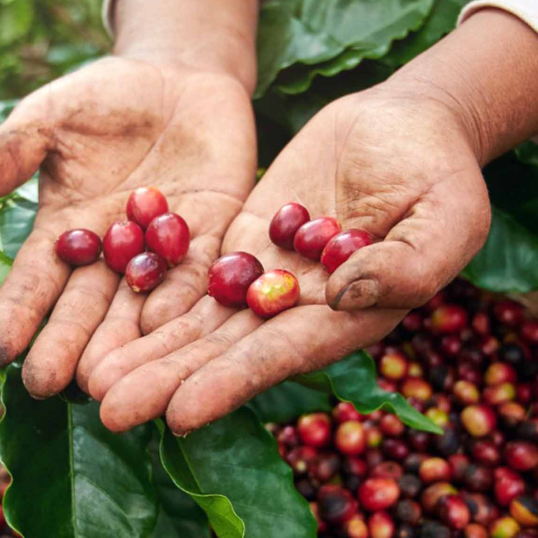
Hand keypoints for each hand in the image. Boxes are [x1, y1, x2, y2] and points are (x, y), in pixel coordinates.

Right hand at [0, 55, 257, 396]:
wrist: (179, 76)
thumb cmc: (101, 98)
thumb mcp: (47, 118)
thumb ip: (3, 156)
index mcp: (63, 234)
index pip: (33, 282)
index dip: (14, 315)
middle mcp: (109, 258)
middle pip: (85, 309)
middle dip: (65, 345)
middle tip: (47, 384)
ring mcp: (161, 254)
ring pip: (140, 308)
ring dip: (124, 345)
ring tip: (106, 381)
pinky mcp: (214, 240)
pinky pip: (199, 277)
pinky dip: (185, 303)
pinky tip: (168, 332)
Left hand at [84, 83, 492, 432]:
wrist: (407, 124)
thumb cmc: (442, 171)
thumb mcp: (447, 214)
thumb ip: (408, 262)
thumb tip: (341, 294)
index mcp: (349, 319)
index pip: (280, 357)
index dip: (229, 384)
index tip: (179, 413)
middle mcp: (297, 312)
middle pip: (222, 352)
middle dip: (166, 381)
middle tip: (106, 409)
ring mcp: (264, 280)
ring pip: (196, 321)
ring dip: (145, 350)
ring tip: (89, 378)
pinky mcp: (240, 245)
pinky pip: (190, 274)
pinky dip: (150, 297)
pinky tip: (103, 318)